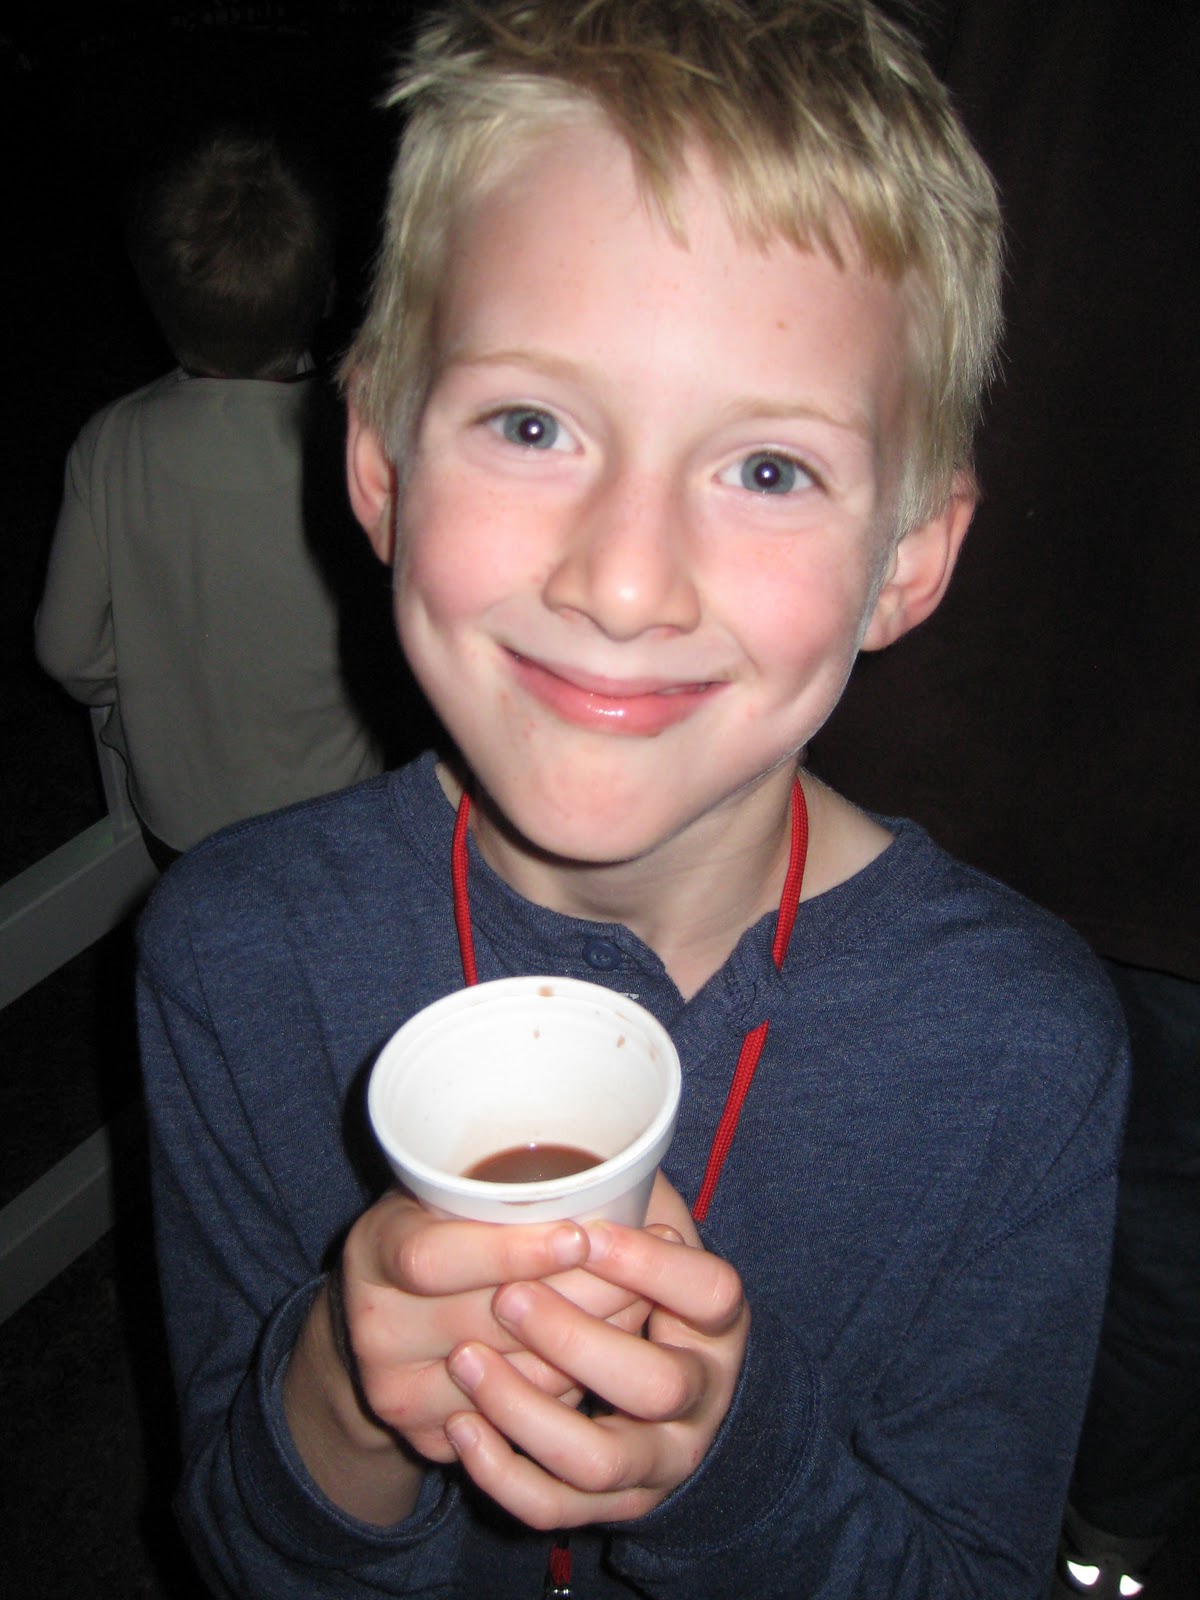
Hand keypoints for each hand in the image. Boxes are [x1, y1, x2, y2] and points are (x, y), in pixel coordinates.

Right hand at [337, 1189, 651, 1463]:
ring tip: (647, 1296)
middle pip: (489, 1321)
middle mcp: (377, 1327)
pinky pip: (520, 1420)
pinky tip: (616, 1346)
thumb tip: (609, 1161)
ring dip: (595, 1336)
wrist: (392, 1313)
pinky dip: (575, 1382)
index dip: (507, 1251)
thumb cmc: (444, 1223)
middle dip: (582, 1292)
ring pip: (517, 1376)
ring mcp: (399, 1391)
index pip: (433, 1259)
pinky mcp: (426, 1439)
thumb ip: (504, 1180)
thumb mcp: (451, 1183)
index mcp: (374, 1248)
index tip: (579, 1235)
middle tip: (648, 1262)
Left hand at [440, 1174, 748, 1527]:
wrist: (659, 1389)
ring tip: (464, 1357)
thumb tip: (585, 1138)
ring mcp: (660, 1462)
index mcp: (720, 1321)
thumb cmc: (636, 1279)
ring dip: (527, 1409)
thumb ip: (629, 1193)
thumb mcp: (649, 1228)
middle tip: (506, 1297)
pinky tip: (460, 1427)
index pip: (712, 1294)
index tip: (585, 1233)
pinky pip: (556, 1509)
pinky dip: (504, 1473)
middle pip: (657, 1383)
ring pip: (599, 1460)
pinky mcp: (611, 1505)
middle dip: (575, 1338)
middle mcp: (703, 1397)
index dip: (651, 1266)